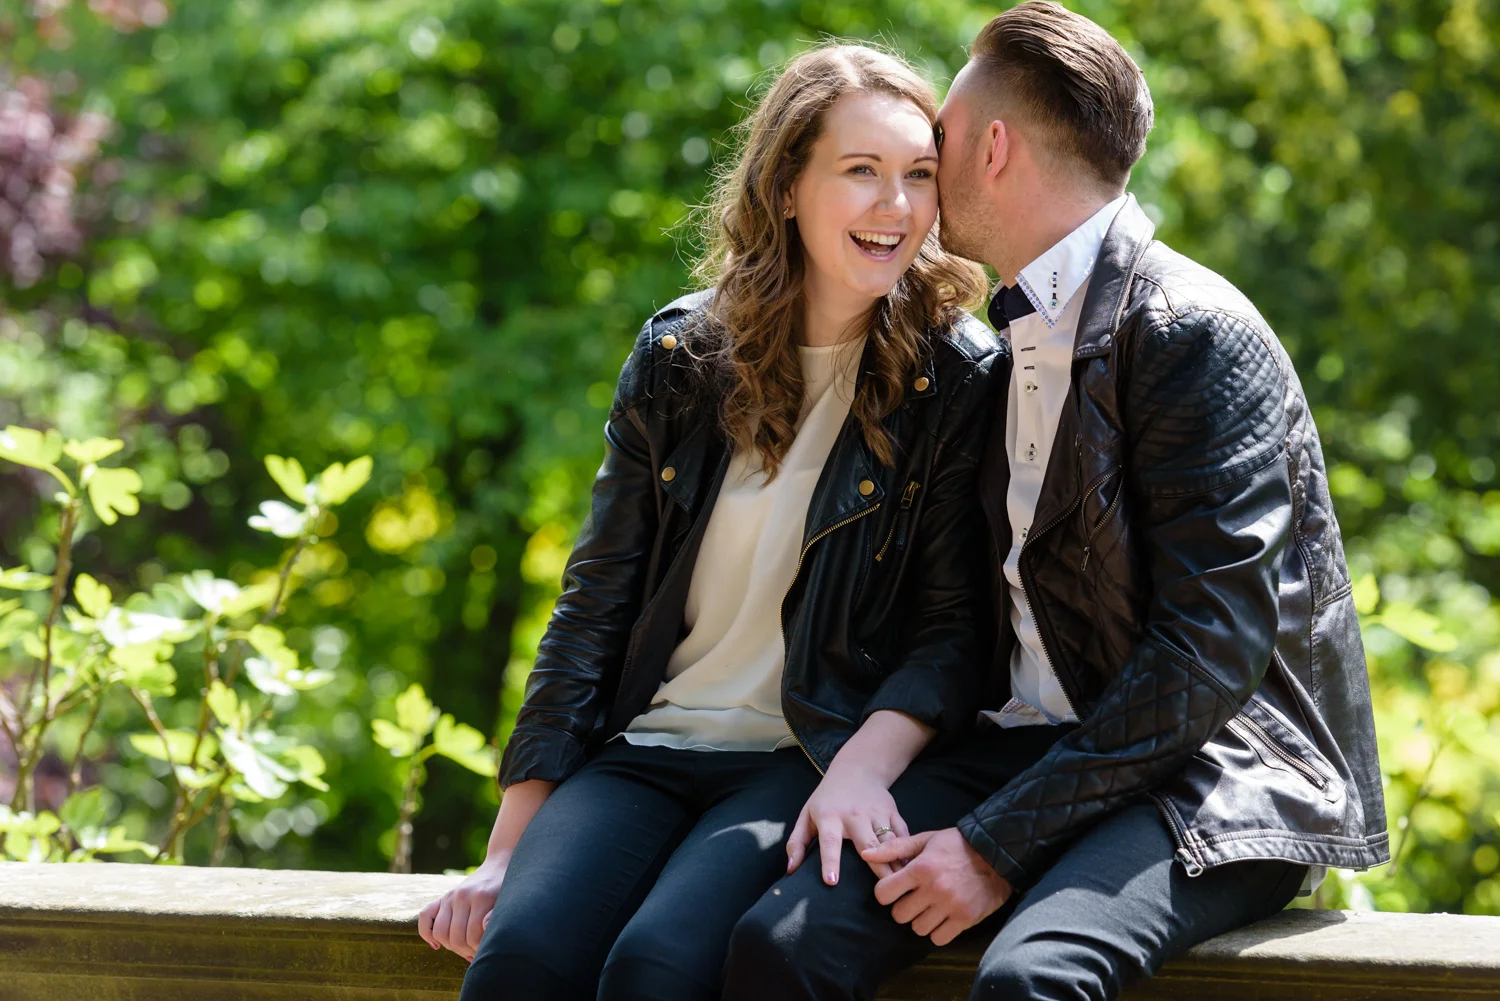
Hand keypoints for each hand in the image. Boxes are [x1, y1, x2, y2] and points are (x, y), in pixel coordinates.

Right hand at [417, 854, 508, 961]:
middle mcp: (461, 896)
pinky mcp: (442, 898)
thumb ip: (498, 915)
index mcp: (481, 898)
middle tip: (478, 954)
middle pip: (456, 938)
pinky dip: (426, 934)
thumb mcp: (509, 901)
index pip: (473, 936)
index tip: (489, 951)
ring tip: (465, 950)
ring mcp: (449, 897)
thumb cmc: (508, 888)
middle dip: (467, 952)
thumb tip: (484, 926)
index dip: (480, 950)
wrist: (500, 866)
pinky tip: (437, 946)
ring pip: (440, 933)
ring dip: (452, 948)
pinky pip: (425, 916)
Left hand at [786, 762, 909, 883]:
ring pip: (889, 842)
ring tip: (902, 885)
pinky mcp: (892, 811)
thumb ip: (796, 842)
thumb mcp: (807, 815)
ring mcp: (876, 813)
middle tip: (882, 894)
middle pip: (867, 845)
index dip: (830, 861)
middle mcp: (854, 815)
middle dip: (876, 868)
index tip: (831, 881)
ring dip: (896, 863)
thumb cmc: (828, 798)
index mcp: (830, 817)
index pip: (829, 841)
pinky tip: (913, 868)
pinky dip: (908, 850)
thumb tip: (790, 870)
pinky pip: (903, 834)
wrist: (856, 768)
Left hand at [862, 827, 1011, 945]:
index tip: (894, 890)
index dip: (885, 893)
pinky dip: (938, 931)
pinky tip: (942, 918)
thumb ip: (894, 848)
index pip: (884, 894)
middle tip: (913, 899)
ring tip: (930, 907)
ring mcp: (950, 906)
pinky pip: (939, 938)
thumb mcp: (925, 839)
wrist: (996, 853)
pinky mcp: (965, 919)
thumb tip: (866, 855)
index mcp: (920, 868)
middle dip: (902, 908)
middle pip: (899, 915)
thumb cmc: (956, 845)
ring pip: (918, 929)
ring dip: (920, 920)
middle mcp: (933, 889)